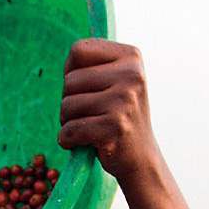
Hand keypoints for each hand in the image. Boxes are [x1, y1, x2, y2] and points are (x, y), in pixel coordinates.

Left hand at [57, 39, 156, 181]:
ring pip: (66, 105)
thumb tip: (72, 53)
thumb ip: (93, 64)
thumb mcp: (115, 82)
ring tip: (89, 128)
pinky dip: (67, 140)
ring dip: (68, 122)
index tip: (83, 88)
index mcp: (131, 57)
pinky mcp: (114, 127)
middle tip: (89, 115)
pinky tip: (81, 143)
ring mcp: (124, 101)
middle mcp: (131, 75)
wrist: (141, 158)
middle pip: (69, 80)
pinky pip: (70, 130)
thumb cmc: (119, 117)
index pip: (78, 50)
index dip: (70, 71)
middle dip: (69, 102)